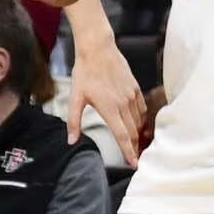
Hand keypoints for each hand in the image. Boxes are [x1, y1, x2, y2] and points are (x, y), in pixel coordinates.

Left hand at [66, 40, 146, 164]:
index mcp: (109, 108)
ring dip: (138, 134)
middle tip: (135, 159)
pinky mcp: (135, 88)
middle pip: (133, 132)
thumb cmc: (84, 73)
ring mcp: (131, 95)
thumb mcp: (75, 97)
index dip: (129, 152)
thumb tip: (71, 141)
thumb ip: (73, 121)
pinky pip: (142, 109)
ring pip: (139, 121)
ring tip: (136, 144)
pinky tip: (138, 124)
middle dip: (135, 148)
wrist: (98, 49)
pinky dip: (141, 119)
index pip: (123, 136)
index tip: (134, 164)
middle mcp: (123, 104)